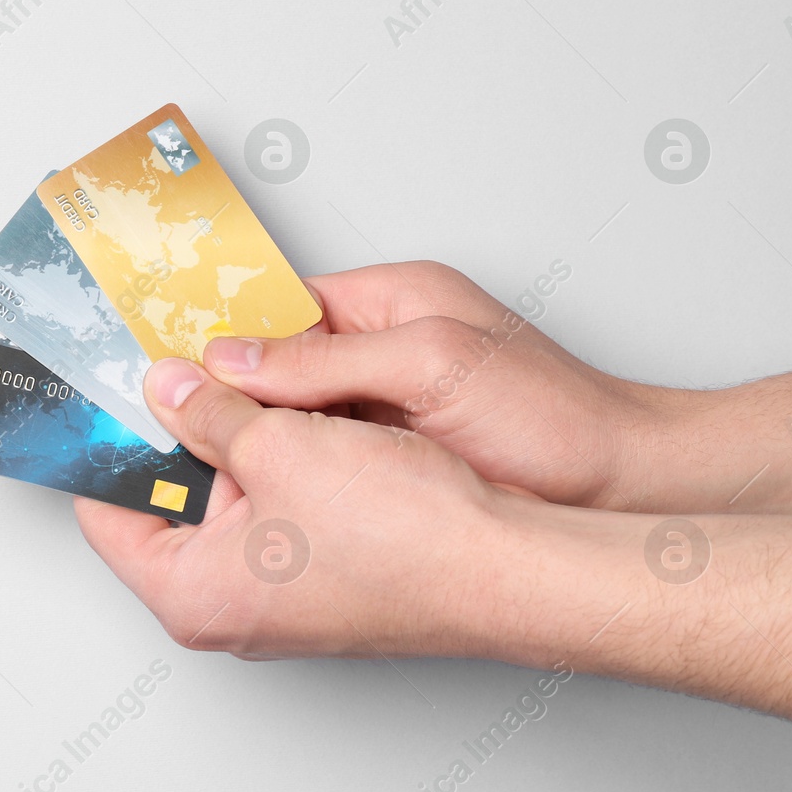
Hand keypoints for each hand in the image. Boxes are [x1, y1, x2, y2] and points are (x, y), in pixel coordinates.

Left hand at [74, 356, 514, 658]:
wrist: (509, 567)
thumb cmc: (405, 534)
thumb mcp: (280, 445)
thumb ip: (210, 411)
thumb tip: (170, 387)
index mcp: (193, 594)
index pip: (107, 515)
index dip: (107, 447)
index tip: (108, 395)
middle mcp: (228, 609)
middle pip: (169, 503)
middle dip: (176, 431)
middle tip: (176, 367)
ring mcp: (279, 599)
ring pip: (229, 500)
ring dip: (235, 438)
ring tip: (239, 379)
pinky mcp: (324, 578)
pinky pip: (277, 509)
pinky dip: (278, 460)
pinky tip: (293, 413)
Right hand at [200, 261, 683, 509]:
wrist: (621, 487)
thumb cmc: (553, 412)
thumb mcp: (430, 362)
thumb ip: (326, 359)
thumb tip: (233, 360)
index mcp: (386, 299)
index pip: (278, 306)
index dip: (224, 335)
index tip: (171, 364)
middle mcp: (379, 348)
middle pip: (276, 366)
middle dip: (234, 397)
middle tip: (180, 427)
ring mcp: (385, 407)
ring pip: (294, 417)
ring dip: (264, 440)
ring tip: (214, 464)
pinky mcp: (393, 459)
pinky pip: (322, 458)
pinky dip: (295, 472)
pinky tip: (270, 493)